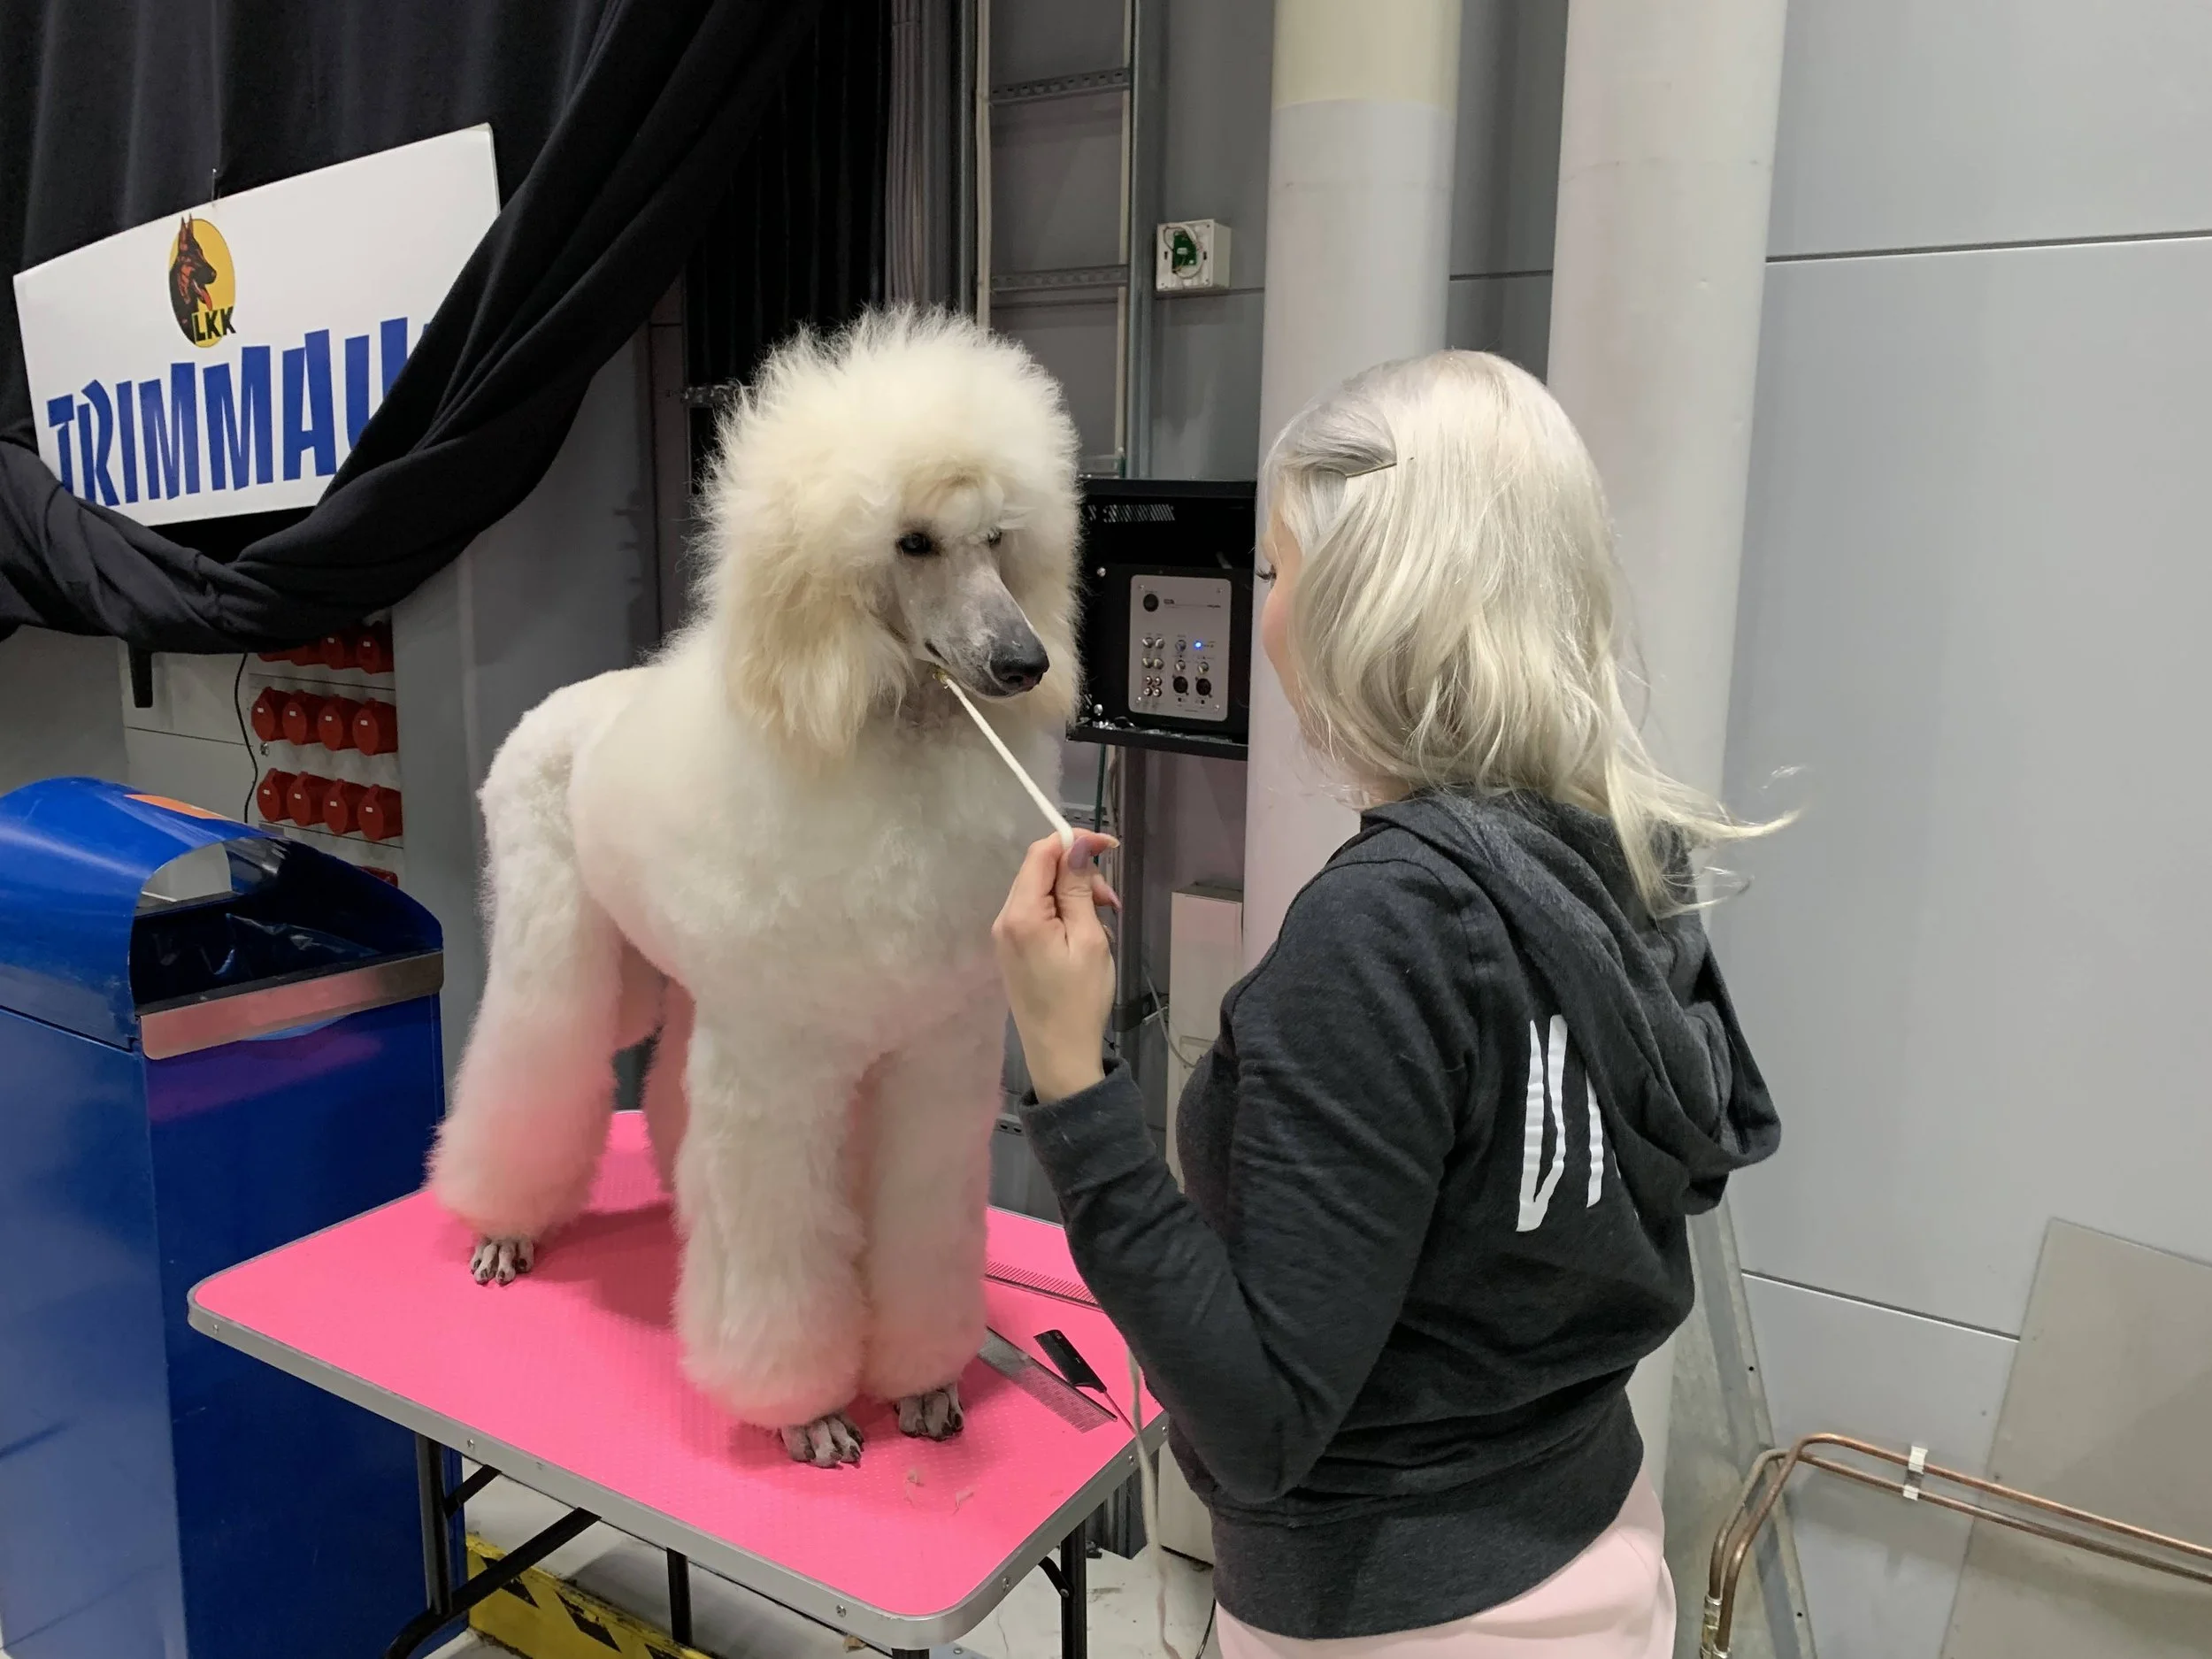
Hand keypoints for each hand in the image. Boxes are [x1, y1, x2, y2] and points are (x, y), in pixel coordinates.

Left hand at [993, 830, 1120, 1101]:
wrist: (1060, 1054)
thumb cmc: (1080, 998)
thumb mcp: (1088, 939)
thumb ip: (1077, 889)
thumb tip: (1076, 846)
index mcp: (1021, 914)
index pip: (1040, 854)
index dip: (1074, 841)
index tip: (1109, 847)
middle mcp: (1004, 919)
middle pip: (1039, 870)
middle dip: (1078, 873)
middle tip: (1111, 901)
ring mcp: (1005, 935)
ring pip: (1041, 891)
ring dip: (1074, 894)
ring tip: (1103, 921)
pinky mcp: (1012, 949)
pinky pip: (1037, 913)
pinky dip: (1063, 913)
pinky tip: (1084, 934)